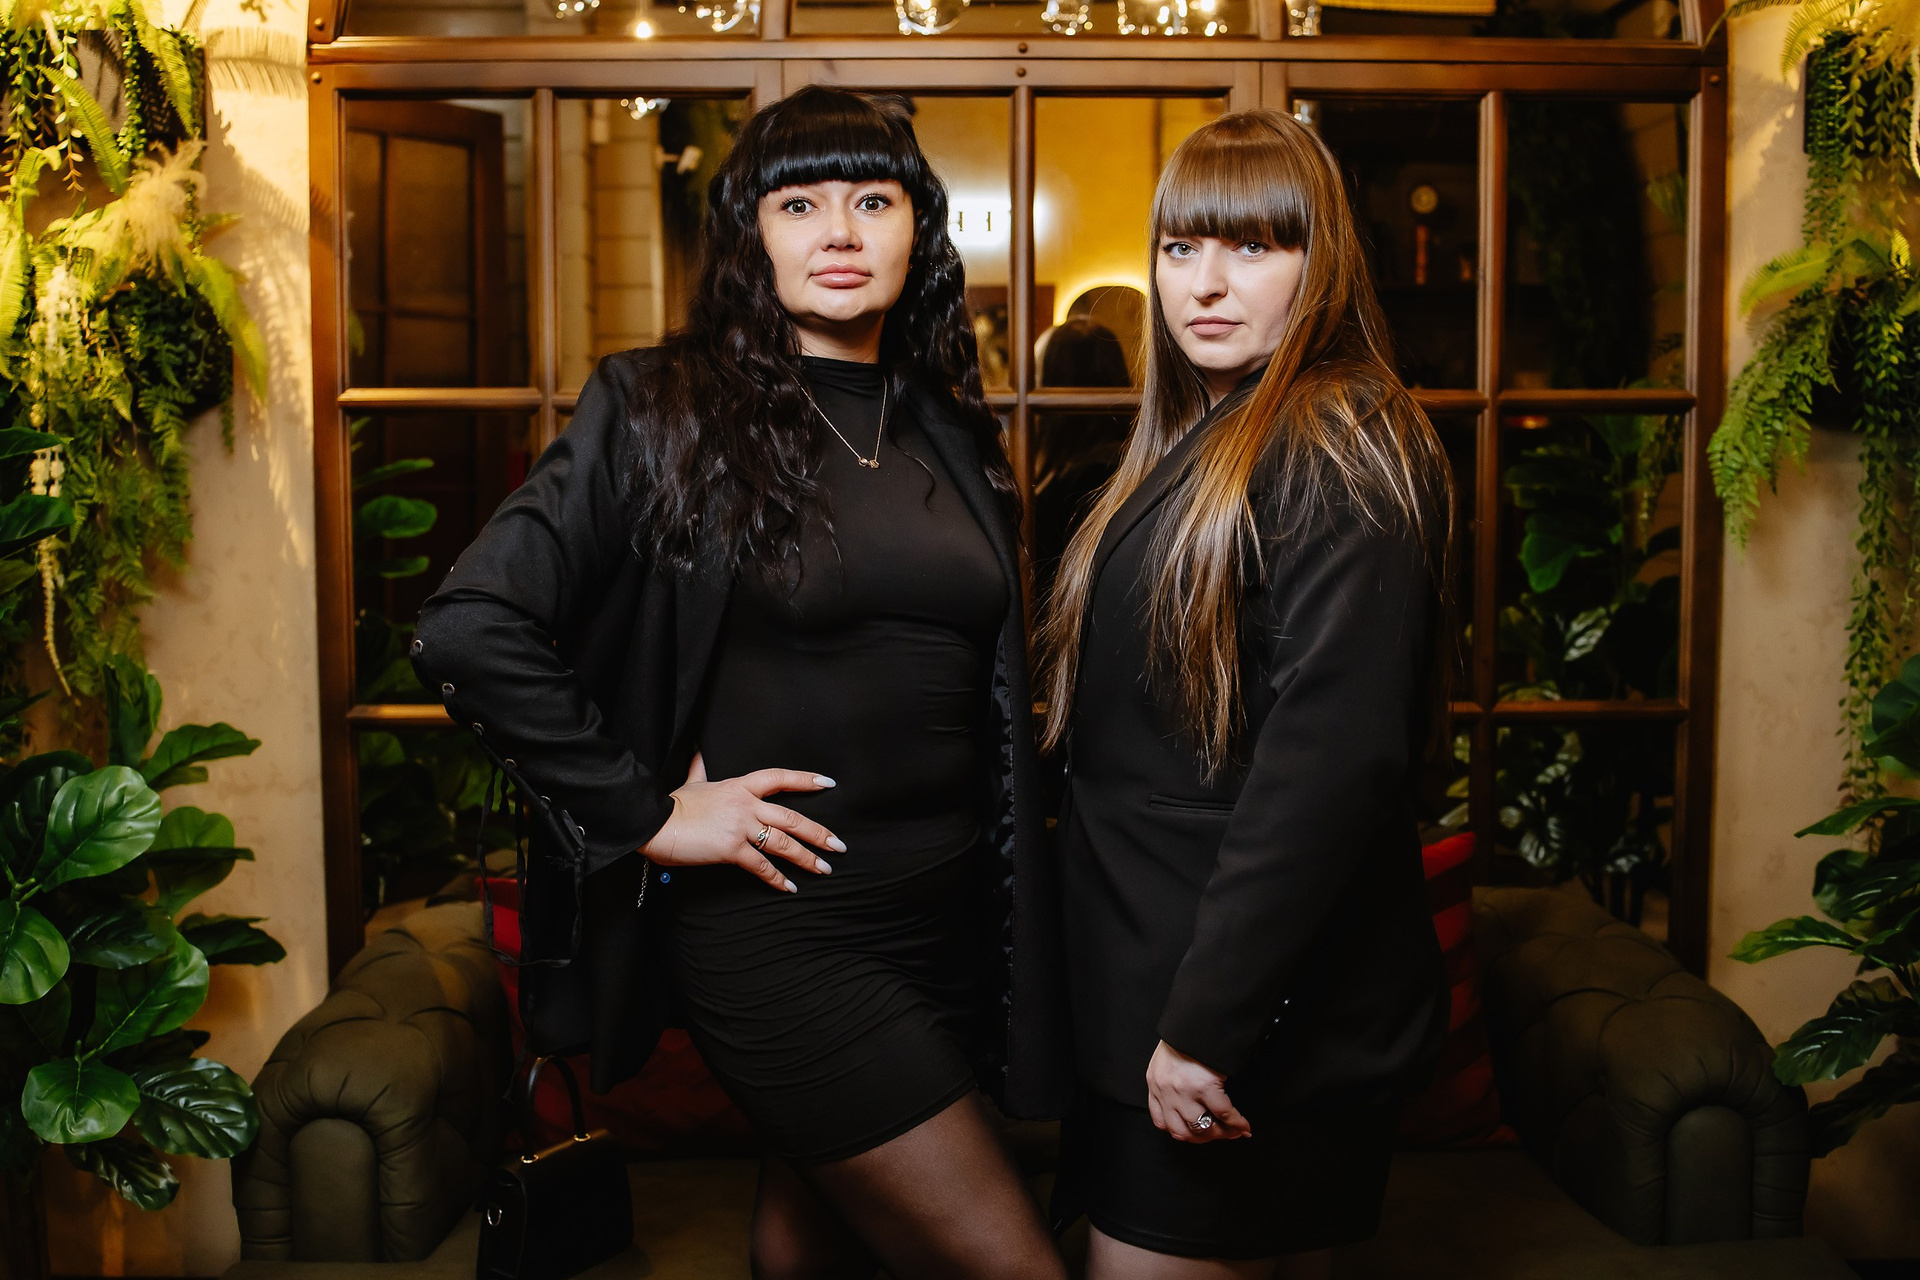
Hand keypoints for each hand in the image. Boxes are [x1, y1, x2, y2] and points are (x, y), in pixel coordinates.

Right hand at [641, 752, 845, 892]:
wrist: (656, 822)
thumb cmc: (672, 804)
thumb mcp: (691, 782)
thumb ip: (700, 768)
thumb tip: (699, 751)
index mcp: (740, 786)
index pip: (779, 778)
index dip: (805, 779)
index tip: (828, 782)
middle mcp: (746, 804)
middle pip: (792, 817)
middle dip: (818, 832)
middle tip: (839, 845)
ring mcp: (741, 826)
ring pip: (783, 842)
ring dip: (807, 857)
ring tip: (824, 869)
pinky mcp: (731, 849)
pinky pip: (761, 865)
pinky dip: (777, 878)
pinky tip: (789, 888)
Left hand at [1146, 1040, 1250, 1142]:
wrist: (1196, 1018)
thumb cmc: (1186, 1035)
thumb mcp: (1168, 1058)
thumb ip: (1172, 1080)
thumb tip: (1189, 1102)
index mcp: (1155, 1083)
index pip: (1161, 1121)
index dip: (1182, 1132)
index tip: (1197, 1134)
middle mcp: (1165, 1090)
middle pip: (1181, 1131)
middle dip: (1203, 1138)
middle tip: (1220, 1135)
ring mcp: (1183, 1091)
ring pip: (1202, 1128)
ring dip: (1221, 1134)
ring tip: (1233, 1132)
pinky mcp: (1204, 1086)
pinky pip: (1223, 1114)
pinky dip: (1237, 1123)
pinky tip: (1244, 1126)